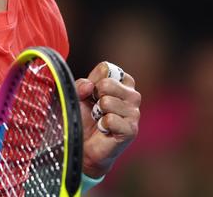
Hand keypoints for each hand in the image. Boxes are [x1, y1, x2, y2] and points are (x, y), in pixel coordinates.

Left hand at [75, 61, 140, 178]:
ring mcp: (135, 112)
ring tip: (100, 120)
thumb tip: (89, 86)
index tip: (92, 94)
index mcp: (122, 82)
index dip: (92, 81)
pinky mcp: (132, 129)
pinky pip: (110, 119)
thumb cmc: (84, 117)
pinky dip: (102, 125)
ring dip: (97, 113)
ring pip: (107, 102)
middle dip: (94, 96)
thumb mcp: (77, 95)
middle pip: (106, 83)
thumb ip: (80, 84)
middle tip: (96, 109)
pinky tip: (105, 130)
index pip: (106, 68)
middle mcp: (132, 94)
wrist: (84, 144)